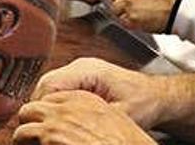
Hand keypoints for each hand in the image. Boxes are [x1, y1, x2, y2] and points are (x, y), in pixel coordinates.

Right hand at [31, 57, 165, 129]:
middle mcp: (81, 66)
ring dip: (45, 105)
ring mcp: (80, 70)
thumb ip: (91, 118)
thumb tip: (69, 127)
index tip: (38, 124)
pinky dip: (53, 103)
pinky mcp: (80, 78)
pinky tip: (57, 118)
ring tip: (46, 125)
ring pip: (48, 86)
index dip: (41, 106)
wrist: (156, 95)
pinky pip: (58, 88)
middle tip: (38, 129)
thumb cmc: (144, 101)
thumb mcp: (118, 115)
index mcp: (89, 70)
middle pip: (45, 84)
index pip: (51, 84)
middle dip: (39, 107)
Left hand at [110, 0, 182, 32]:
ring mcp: (128, 0)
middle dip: (123, 1)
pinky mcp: (130, 16)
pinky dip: (131, 23)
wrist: (184, 5)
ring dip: (126, 13)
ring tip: (142, 13)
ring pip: (116, 9)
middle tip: (138, 5)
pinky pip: (122, 21)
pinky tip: (143, 19)